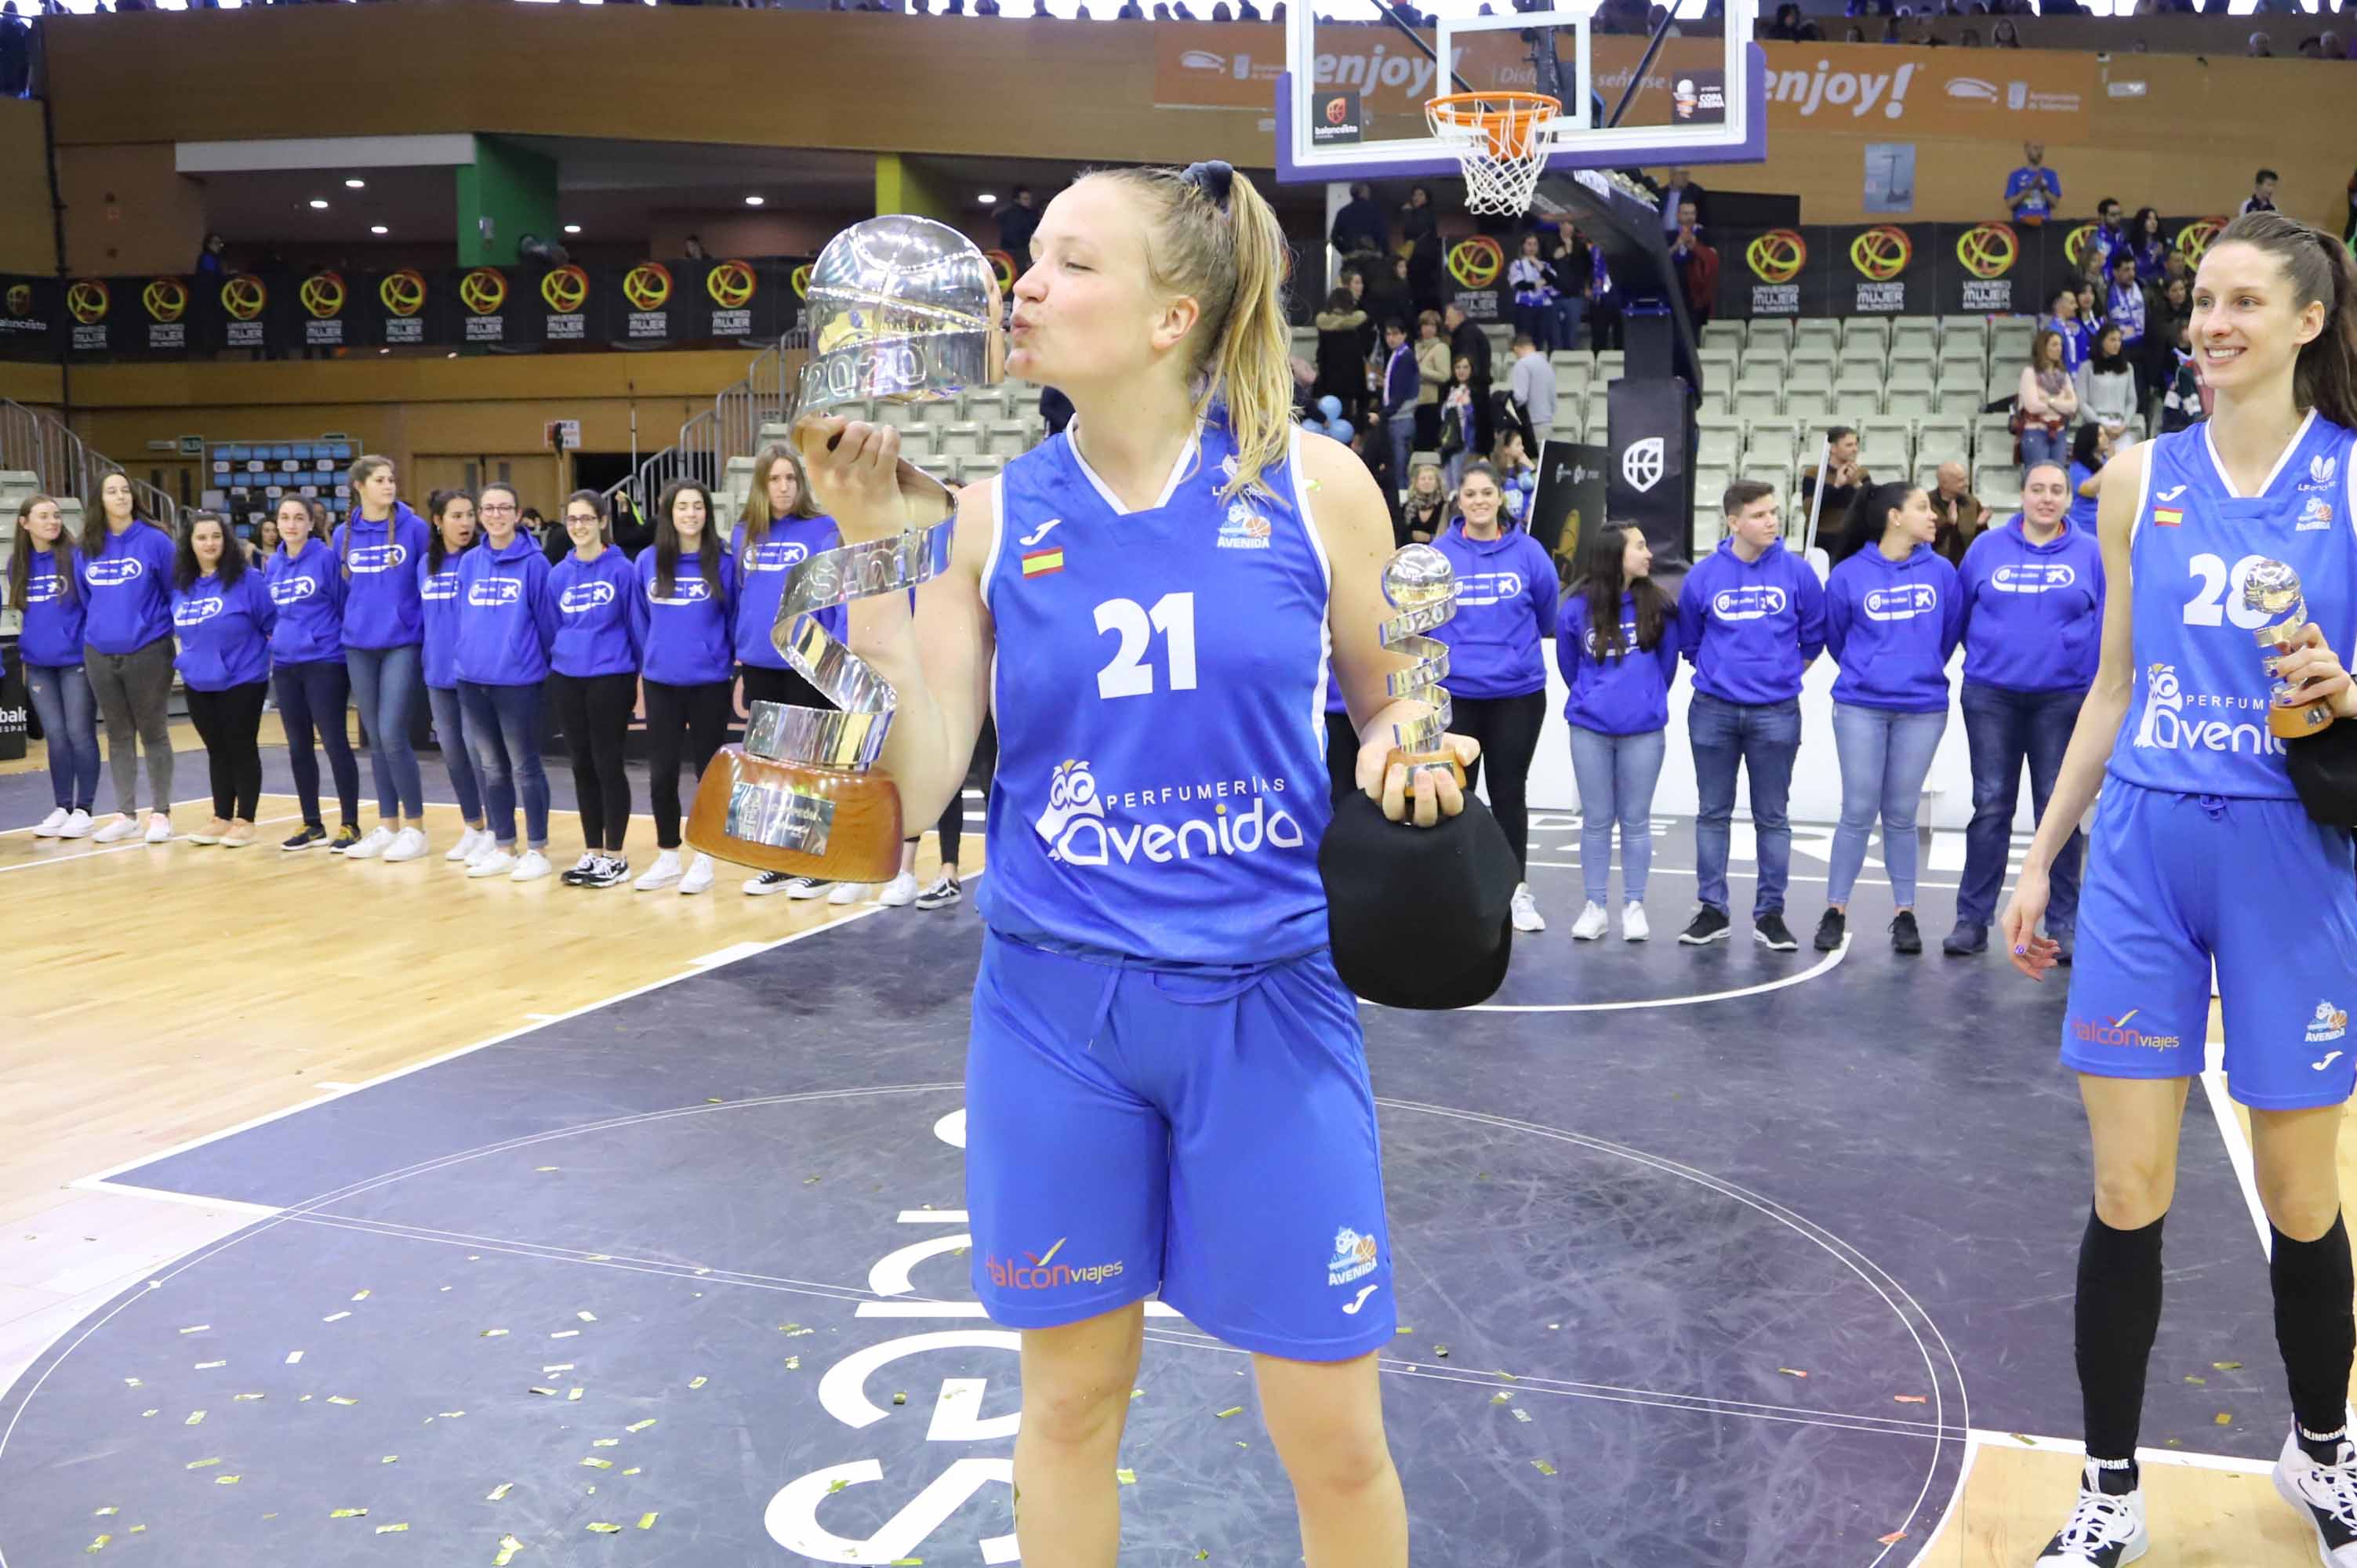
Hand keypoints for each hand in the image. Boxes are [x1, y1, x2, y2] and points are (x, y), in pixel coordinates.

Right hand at [797, 416, 911, 544]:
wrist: (868, 534)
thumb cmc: (845, 504)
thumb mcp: (823, 483)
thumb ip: (823, 456)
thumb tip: (836, 421)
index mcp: (817, 471)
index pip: (815, 431)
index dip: (831, 422)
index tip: (841, 424)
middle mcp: (837, 473)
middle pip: (853, 429)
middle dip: (862, 429)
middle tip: (864, 437)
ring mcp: (860, 476)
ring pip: (873, 436)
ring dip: (877, 437)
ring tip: (876, 446)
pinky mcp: (883, 479)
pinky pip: (890, 444)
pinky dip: (892, 435)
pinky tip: (890, 435)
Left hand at [1357, 733, 1481, 828]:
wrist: (1398, 734)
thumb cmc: (1429, 746)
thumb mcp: (1453, 743)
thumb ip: (1467, 748)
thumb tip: (1464, 757)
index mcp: (1443, 801)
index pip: (1452, 808)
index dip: (1448, 794)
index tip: (1442, 772)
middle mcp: (1419, 810)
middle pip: (1425, 819)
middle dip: (1425, 799)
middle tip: (1423, 773)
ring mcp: (1396, 807)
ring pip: (1394, 813)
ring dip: (1396, 792)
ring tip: (1398, 768)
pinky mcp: (1374, 798)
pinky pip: (1372, 795)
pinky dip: (1375, 778)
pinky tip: (1381, 759)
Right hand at [2000, 862, 2060, 979]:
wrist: (2035, 874)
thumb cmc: (2033, 892)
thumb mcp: (2031, 914)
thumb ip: (2025, 934)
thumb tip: (2019, 952)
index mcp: (2009, 928)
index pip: (2015, 954)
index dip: (2027, 967)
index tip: (2041, 976)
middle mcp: (2011, 929)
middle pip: (2022, 952)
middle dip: (2037, 960)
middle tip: (2054, 963)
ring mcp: (2019, 925)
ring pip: (2028, 946)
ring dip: (2042, 952)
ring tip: (2057, 951)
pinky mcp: (2027, 920)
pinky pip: (2033, 938)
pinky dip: (2043, 942)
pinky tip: (2054, 943)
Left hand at [2269, 622, 2356, 719]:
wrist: (2336, 698)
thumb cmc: (2316, 678)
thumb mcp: (2300, 665)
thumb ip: (2289, 654)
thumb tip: (2277, 642)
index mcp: (2319, 646)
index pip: (2312, 630)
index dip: (2297, 636)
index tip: (2286, 648)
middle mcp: (2329, 655)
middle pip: (2308, 653)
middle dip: (2288, 663)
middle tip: (2275, 673)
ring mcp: (2337, 668)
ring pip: (2314, 668)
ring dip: (2296, 676)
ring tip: (2286, 683)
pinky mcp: (2342, 683)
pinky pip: (2320, 688)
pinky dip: (2302, 694)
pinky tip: (2290, 699)